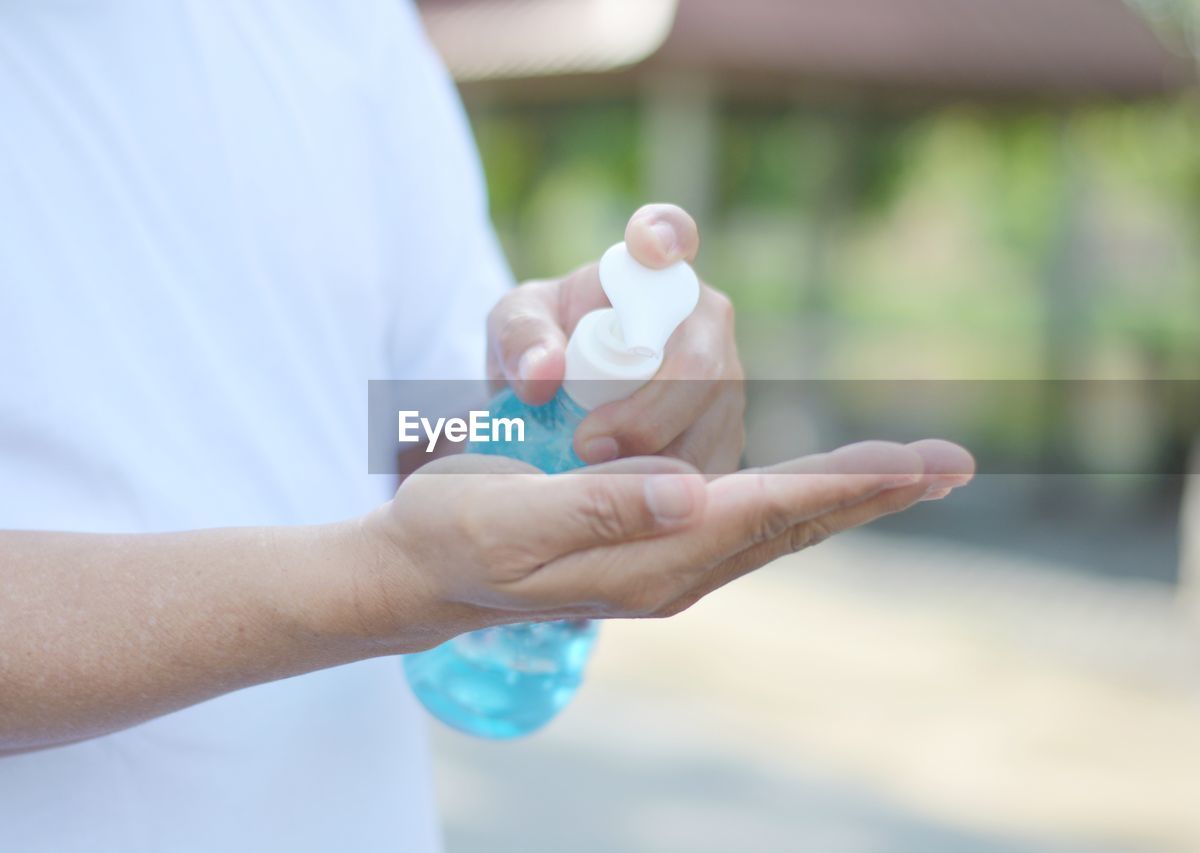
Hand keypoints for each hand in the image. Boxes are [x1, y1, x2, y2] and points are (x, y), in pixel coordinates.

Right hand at [359, 439, 972, 649]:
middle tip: (951, 465)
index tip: (919, 466)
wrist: (423, 570)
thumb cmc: (456, 536)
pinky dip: (799, 496)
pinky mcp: (654, 540)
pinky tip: (826, 483)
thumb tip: (691, 493)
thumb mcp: (511, 519)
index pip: (762, 514)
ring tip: (913, 470)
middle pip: (792, 522)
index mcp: (644, 563)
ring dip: (846, 492)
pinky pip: (748, 518)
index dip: (842, 484)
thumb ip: (599, 505)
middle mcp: (670, 567)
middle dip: (871, 490)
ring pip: (778, 522)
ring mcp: (665, 559)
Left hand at [487, 204, 743, 473]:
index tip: (647, 245)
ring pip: (709, 425)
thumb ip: (519, 339)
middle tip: (587, 445)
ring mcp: (725, 378)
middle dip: (646, 413)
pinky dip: (665, 490)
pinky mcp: (727, 436)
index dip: (666, 235)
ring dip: (654, 461)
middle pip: (700, 365)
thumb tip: (543, 375)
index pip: (670, 232)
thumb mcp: (513, 330)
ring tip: (596, 480)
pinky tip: (627, 500)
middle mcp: (703, 318)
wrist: (559, 404)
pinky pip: (708, 471)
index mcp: (649, 271)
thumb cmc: (542, 346)